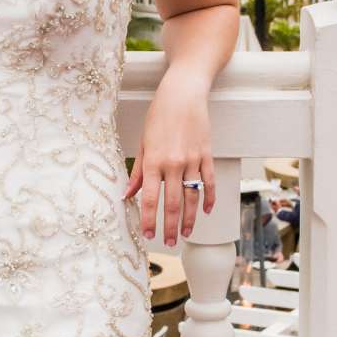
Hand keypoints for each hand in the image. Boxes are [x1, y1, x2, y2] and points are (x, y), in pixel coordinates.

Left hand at [122, 74, 214, 246]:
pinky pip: (209, 182)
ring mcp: (192, 160)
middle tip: (170, 243)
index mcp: (153, 161)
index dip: (148, 219)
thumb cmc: (159, 115)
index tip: (148, 234)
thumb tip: (127, 194)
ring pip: (192, 197)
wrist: (183, 93)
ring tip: (186, 234)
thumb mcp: (142, 142)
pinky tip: (205, 212)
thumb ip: (137, 172)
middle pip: (173, 203)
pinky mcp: (206, 154)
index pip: (149, 198)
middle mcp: (173, 163)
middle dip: (171, 226)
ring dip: (190, 219)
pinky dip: (209, 198)